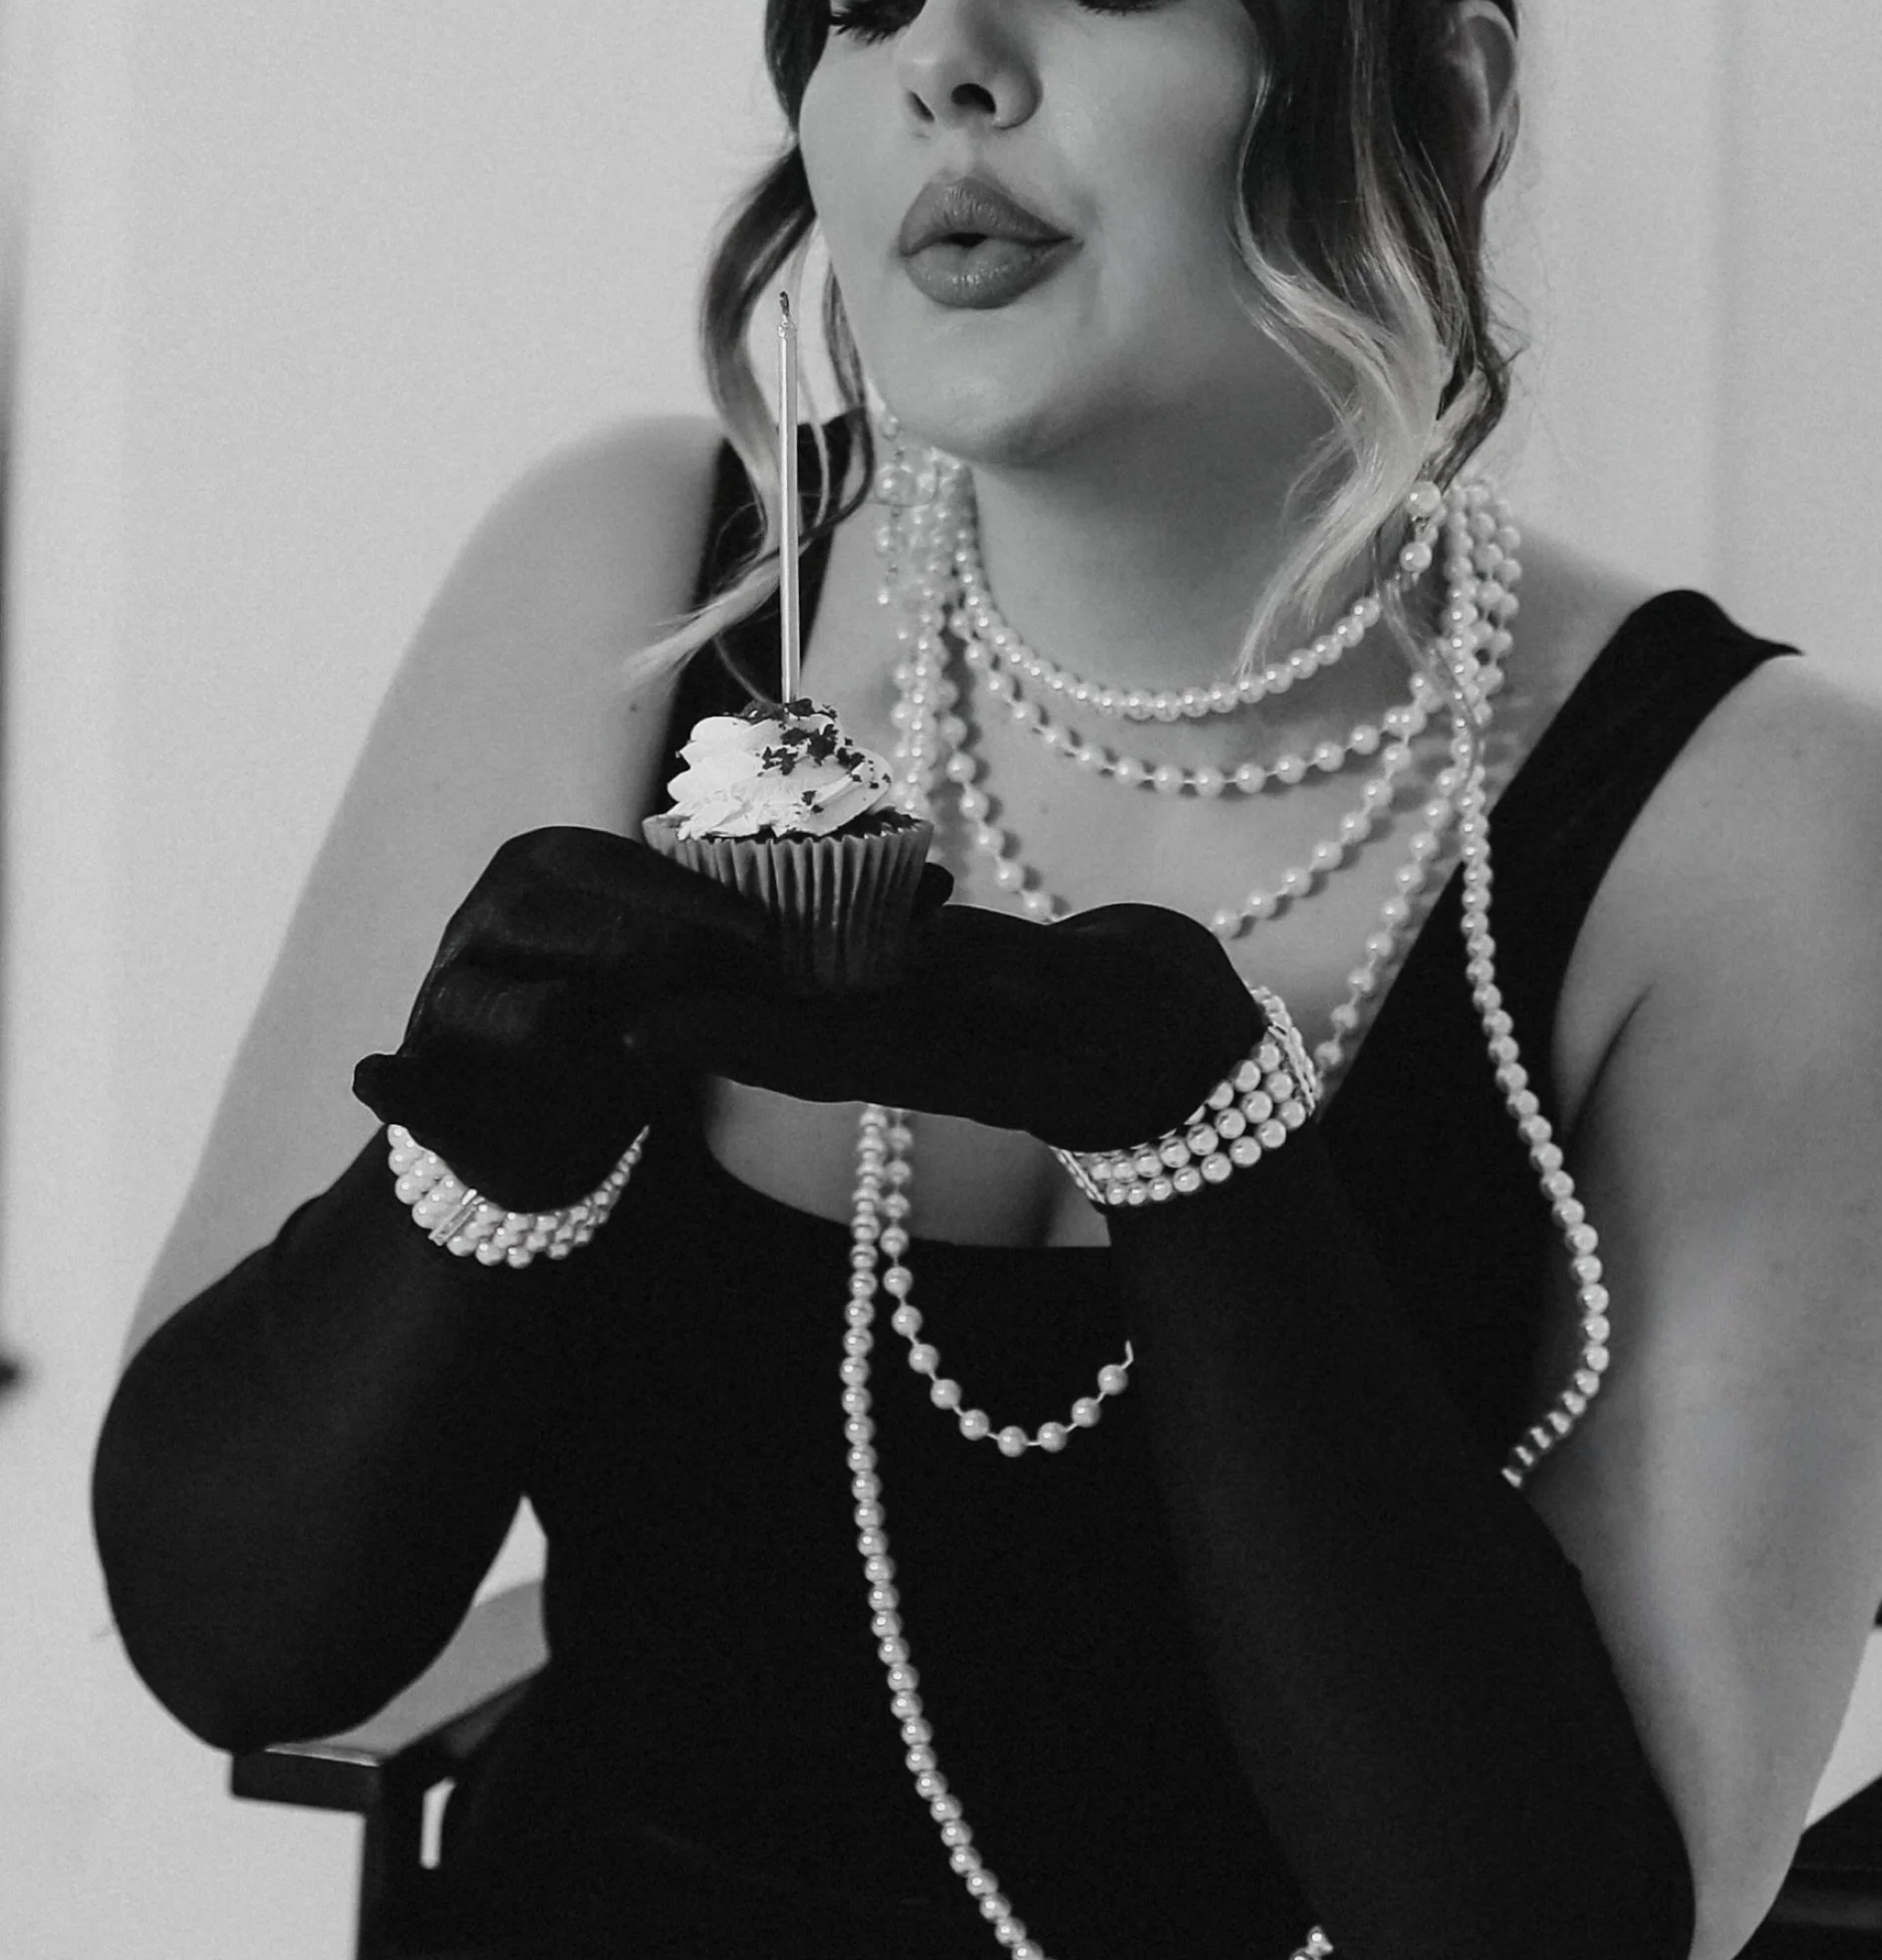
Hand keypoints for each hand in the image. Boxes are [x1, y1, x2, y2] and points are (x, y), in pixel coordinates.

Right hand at [353, 826, 787, 1204]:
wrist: (558, 1127)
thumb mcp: (682, 981)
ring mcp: (445, 1001)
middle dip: (615, 935)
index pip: (610, 864)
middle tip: (690, 971)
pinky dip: (389, 1082)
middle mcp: (485, 922)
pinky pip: (400, 1082)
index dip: (685, 897)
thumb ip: (719, 956)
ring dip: (527, 1013)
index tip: (762, 939)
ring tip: (574, 1024)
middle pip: (531, 908)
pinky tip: (377, 1077)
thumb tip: (784, 944)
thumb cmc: (632, 1021)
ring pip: (470, 996)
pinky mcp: (422, 1083)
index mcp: (547, 871)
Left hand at [627, 896, 1269, 1152]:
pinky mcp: (944, 998)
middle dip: (702, 1002)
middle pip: (788, 1025)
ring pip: (813, 996)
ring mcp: (929, 1024)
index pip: (810, 1048)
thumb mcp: (1086, 995)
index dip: (723, 1034)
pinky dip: (806, 938)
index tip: (637, 1025)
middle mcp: (918, 1045)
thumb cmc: (1156, 1030)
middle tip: (606, 972)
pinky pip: (856, 972)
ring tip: (657, 928)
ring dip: (740, 966)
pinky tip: (766, 897)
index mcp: (943, 1059)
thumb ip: (1002, 967)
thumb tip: (907, 941)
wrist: (1197, 1062)